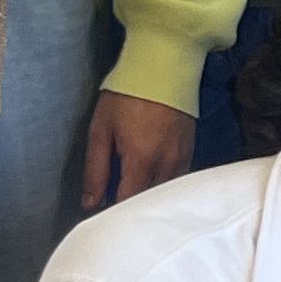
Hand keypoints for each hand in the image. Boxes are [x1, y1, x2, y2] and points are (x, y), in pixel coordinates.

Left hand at [81, 90, 193, 211]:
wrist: (162, 67)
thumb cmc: (126, 95)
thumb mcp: (101, 129)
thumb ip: (95, 170)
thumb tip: (90, 204)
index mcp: (141, 160)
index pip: (127, 203)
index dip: (113, 213)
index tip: (101, 214)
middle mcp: (166, 164)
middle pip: (149, 201)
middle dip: (131, 207)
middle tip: (114, 205)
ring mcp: (182, 158)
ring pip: (164, 193)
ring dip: (148, 197)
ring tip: (131, 193)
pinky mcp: (190, 151)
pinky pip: (176, 180)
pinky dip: (162, 186)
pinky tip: (150, 181)